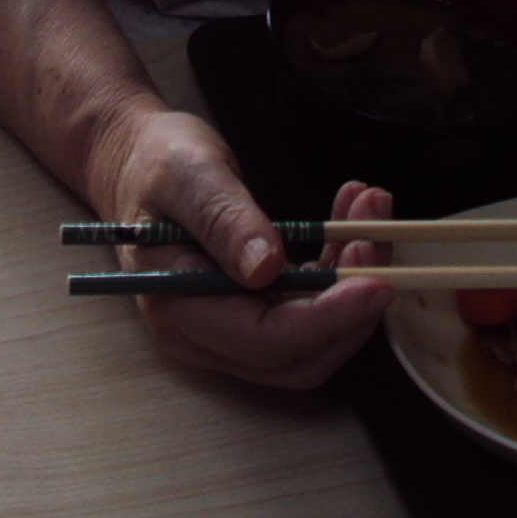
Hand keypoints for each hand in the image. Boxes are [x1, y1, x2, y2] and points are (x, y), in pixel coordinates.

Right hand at [93, 108, 395, 388]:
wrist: (137, 163)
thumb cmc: (156, 165)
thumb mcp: (188, 175)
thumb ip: (224, 221)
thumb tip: (266, 270)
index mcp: (180, 307)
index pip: (265, 339)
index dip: (327, 318)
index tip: (377, 283)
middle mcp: (204, 335)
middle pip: (298, 355)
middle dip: (351, 305)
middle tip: (379, 236)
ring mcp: (229, 328)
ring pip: (312, 337)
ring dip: (354, 283)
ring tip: (372, 209)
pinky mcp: (253, 309)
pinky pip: (309, 308)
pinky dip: (340, 269)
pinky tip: (353, 218)